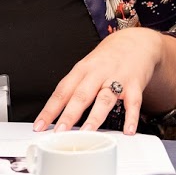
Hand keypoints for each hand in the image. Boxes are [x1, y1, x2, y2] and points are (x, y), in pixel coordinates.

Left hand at [34, 28, 164, 135]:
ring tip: (87, 133)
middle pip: (81, 95)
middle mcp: (98, 74)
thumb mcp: (87, 66)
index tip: (39, 126)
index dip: (49, 110)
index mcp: (82, 70)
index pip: (62, 91)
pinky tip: (127, 130)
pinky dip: (131, 117)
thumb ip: (75, 88)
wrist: (136, 41)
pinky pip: (133, 103)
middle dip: (69, 115)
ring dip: (95, 117)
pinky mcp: (134, 85)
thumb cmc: (108, 58)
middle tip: (60, 132)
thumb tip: (56, 113)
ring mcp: (117, 79)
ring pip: (104, 99)